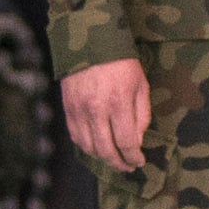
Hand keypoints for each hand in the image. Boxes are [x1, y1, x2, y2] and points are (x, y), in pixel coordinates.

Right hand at [59, 56, 150, 173]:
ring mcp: (79, 109)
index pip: (126, 142)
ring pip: (88, 146)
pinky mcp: (68, 107)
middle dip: (118, 163)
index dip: (133, 157)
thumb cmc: (121, 62)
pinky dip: (85, 146)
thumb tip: (136, 141)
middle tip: (127, 167)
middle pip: (106, 149)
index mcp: (118, 102)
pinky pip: (75, 135)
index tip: (139, 161)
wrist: (90, 41)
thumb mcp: (140, 85)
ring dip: (101, 158)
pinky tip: (95, 147)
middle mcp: (96, 109)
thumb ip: (141, 115)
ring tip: (112, 159)